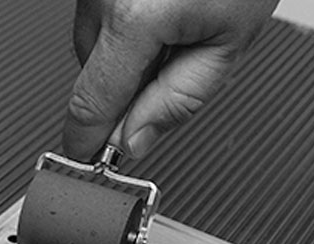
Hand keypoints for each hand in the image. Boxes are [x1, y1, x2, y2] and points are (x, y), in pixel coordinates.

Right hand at [65, 0, 277, 160]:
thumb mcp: (228, 42)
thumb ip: (176, 101)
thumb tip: (134, 141)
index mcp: (135, 16)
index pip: (92, 103)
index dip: (87, 141)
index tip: (85, 159)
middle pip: (92, 75)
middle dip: (124, 89)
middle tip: (173, 66)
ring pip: (94, 43)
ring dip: (125, 53)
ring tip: (174, 24)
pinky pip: (99, 12)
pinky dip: (124, 23)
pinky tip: (161, 7)